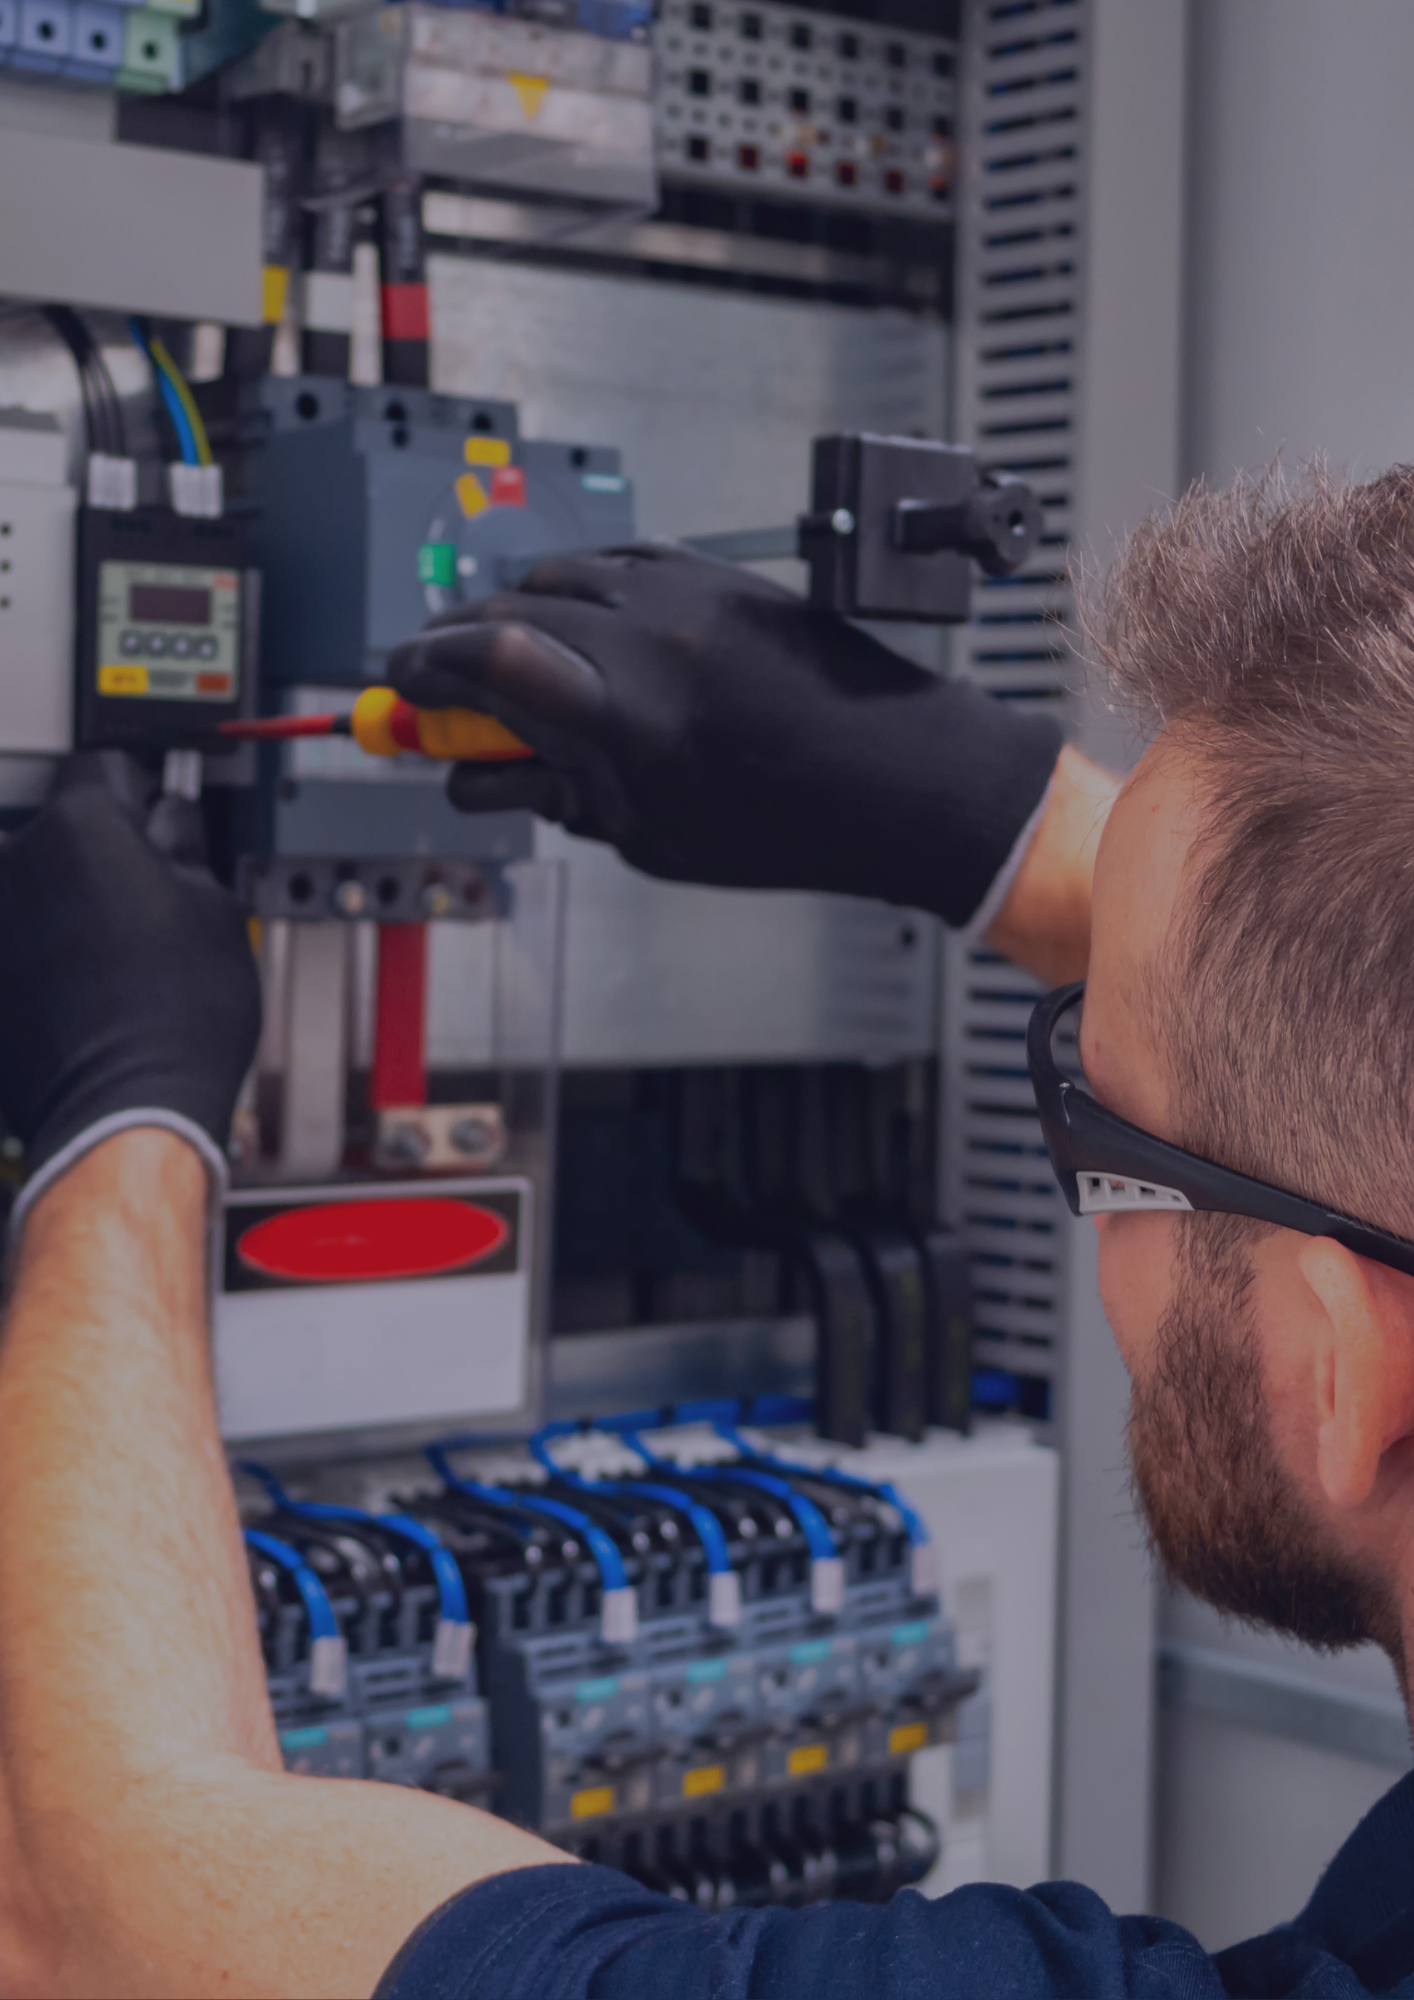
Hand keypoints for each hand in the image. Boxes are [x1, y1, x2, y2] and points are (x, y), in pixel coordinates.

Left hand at [0, 753, 260, 1214]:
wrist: (123, 1112)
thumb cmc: (175, 1022)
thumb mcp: (215, 912)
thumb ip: (185, 847)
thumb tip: (173, 823)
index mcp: (82, 825)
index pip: (106, 767)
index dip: (143, 793)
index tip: (156, 817)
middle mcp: (16, 858)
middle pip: (58, 826)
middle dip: (97, 852)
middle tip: (143, 900)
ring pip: (30, 885)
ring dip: (58, 902)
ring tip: (106, 955)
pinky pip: (17, 939)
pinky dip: (37, 953)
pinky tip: (77, 987)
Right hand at [387, 544, 1061, 926]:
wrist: (900, 776)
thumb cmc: (792, 825)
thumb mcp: (653, 837)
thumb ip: (560, 795)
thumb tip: (489, 774)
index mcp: (628, 719)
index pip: (484, 663)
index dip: (421, 673)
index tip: (400, 692)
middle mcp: (650, 641)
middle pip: (505, 613)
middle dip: (452, 647)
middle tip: (431, 684)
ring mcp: (684, 596)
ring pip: (555, 578)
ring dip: (510, 613)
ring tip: (503, 660)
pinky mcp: (715, 576)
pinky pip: (616, 560)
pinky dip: (575, 589)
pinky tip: (575, 624)